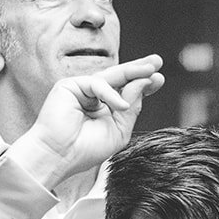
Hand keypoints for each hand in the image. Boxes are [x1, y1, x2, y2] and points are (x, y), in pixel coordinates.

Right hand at [20, 55, 164, 175]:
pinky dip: (111, 94)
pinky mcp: (69, 85)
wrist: (59, 157)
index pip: (126, 92)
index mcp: (105, 108)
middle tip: (157, 61)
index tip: (159, 79)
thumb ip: (131, 109)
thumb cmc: (85, 149)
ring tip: (151, 71)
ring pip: (111, 76)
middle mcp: (93, 96)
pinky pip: (97, 84)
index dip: (142, 84)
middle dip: (140, 69)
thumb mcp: (118, 130)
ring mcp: (81, 89)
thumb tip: (146, 82)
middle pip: (120, 78)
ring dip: (132, 71)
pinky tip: (122, 105)